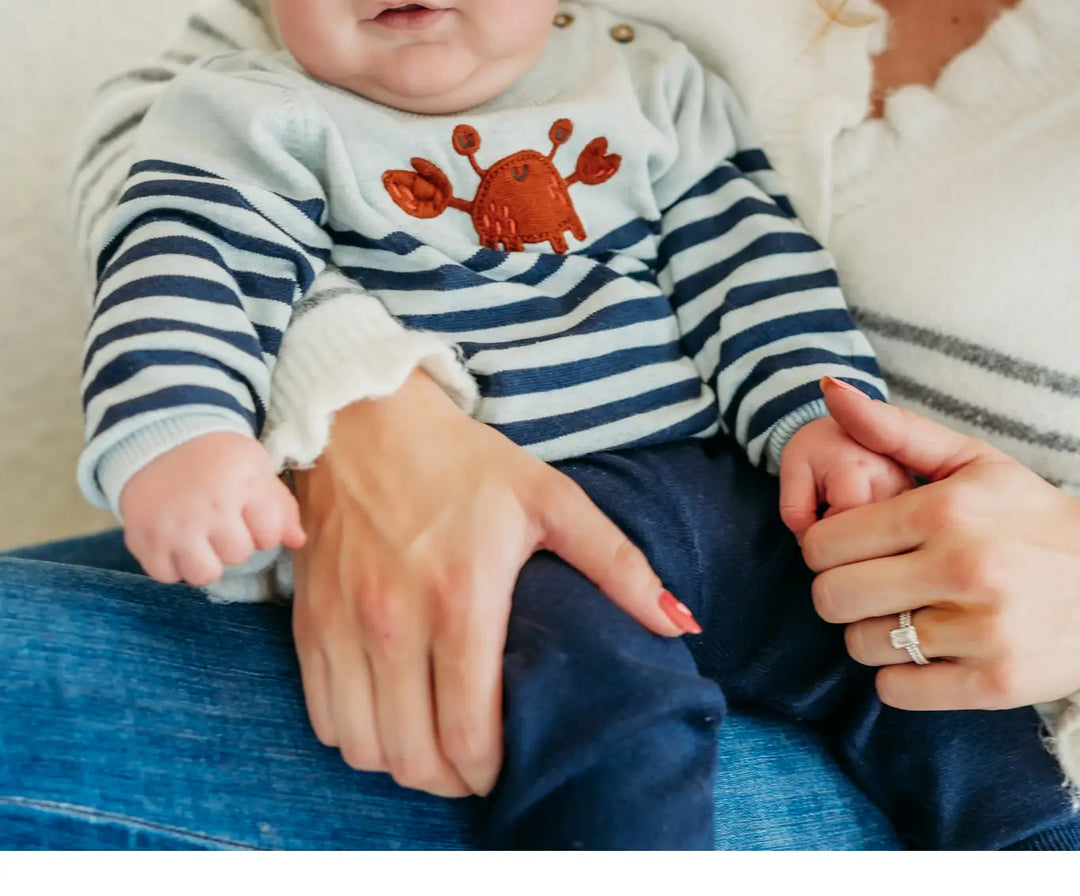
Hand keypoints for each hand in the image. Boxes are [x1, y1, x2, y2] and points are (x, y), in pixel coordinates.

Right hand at [119, 431, 305, 584]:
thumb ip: (280, 506)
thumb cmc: (215, 457)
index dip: (263, 529)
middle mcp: (210, 505)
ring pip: (204, 574)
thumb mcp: (255, 467)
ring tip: (199, 538)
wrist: (157, 440)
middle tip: (219, 521)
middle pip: (238, 555)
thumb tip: (298, 542)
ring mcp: (175, 525)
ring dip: (205, 560)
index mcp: (244, 482)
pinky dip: (172, 564)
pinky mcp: (145, 539)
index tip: (248, 514)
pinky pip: (168, 576)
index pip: (270, 535)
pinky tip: (174, 540)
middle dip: (233, 542)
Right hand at [290, 368, 694, 799]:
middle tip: (474, 762)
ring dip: (399, 762)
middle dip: (450, 779)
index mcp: (460, 600)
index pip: (469, 736)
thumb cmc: (462, 460)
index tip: (508, 762)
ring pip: (362, 748)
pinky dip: (354, 733)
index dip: (491, 772)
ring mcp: (343, 623)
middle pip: (412, 758)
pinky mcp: (308, 618)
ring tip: (431, 742)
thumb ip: (617, 564)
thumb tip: (678, 622)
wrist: (365, 414)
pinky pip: (323, 715)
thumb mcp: (549, 498)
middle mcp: (393, 622)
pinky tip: (387, 712)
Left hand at [802, 379, 1079, 710]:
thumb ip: (893, 428)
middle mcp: (961, 568)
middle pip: (833, 597)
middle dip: (837, 592)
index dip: (822, 549)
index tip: (846, 550)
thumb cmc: (1027, 516)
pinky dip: (898, 677)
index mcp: (944, 511)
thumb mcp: (970, 460)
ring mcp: (982, 629)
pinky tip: (924, 651)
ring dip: (869, 634)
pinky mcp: (997, 682)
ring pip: (862, 646)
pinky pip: (899, 692)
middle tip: (865, 585)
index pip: (825, 543)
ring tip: (901, 615)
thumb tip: (828, 389)